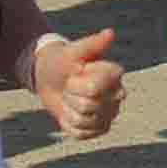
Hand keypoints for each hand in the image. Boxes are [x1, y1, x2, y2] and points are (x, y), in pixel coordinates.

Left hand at [33, 26, 123, 140]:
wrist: (49, 77)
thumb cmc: (62, 60)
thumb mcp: (73, 51)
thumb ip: (92, 44)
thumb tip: (110, 33)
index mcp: (114, 74)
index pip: (93, 89)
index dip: (75, 84)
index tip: (73, 74)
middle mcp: (117, 94)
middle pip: (88, 107)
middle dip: (71, 97)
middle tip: (69, 86)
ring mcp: (110, 113)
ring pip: (85, 123)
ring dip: (69, 112)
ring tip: (70, 99)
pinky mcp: (100, 128)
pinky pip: (82, 134)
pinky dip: (69, 125)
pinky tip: (69, 112)